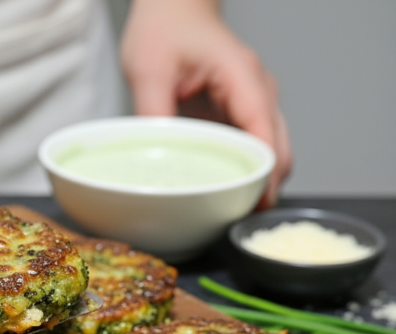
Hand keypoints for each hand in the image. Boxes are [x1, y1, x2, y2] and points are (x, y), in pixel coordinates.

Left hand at [120, 0, 290, 209]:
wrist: (172, 9)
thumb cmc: (164, 29)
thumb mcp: (149, 69)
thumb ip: (154, 112)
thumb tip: (157, 154)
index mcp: (242, 77)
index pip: (264, 132)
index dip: (263, 172)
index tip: (253, 202)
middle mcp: (258, 91)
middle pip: (278, 148)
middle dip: (264, 185)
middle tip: (237, 218)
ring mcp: (254, 102)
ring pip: (270, 151)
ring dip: (256, 180)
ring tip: (231, 210)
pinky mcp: (241, 111)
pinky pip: (251, 146)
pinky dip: (243, 169)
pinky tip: (223, 188)